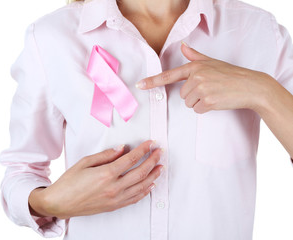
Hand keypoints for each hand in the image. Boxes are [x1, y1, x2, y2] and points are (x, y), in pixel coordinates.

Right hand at [28, 140, 163, 218]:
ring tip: (160, 167)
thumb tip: (121, 148)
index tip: (150, 143)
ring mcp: (115, 198)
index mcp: (106, 174)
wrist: (60, 204)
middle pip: (140, 172)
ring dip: (153, 176)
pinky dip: (145, 191)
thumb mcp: (85, 163)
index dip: (143, 150)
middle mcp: (114, 187)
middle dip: (153, 160)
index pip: (131, 159)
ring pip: (141, 186)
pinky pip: (135, 199)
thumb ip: (105, 155)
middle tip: (159, 153)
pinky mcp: (114, 206)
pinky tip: (150, 185)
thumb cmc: (69, 182)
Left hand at [135, 41, 272, 113]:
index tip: (140, 85)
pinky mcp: (207, 100)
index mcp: (194, 66)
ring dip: (199, 102)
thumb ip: (195, 56)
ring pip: (189, 103)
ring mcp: (201, 88)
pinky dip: (206, 109)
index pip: (169, 75)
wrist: (250, 85)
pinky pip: (197, 110)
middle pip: (182, 95)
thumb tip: (183, 46)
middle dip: (193, 95)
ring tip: (214, 95)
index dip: (153, 81)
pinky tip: (217, 101)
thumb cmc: (231, 74)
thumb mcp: (212, 62)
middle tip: (210, 89)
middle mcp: (195, 76)